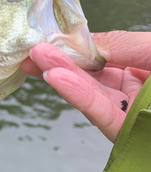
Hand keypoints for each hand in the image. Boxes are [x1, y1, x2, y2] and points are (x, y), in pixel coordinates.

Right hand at [20, 31, 150, 142]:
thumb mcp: (149, 46)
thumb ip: (118, 43)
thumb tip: (82, 42)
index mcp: (134, 68)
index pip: (96, 60)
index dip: (71, 50)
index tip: (48, 40)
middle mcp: (125, 90)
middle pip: (85, 78)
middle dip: (56, 62)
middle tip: (32, 51)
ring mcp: (123, 111)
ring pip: (87, 94)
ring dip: (60, 76)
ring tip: (36, 61)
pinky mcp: (124, 131)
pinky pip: (98, 113)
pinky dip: (77, 96)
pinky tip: (57, 79)